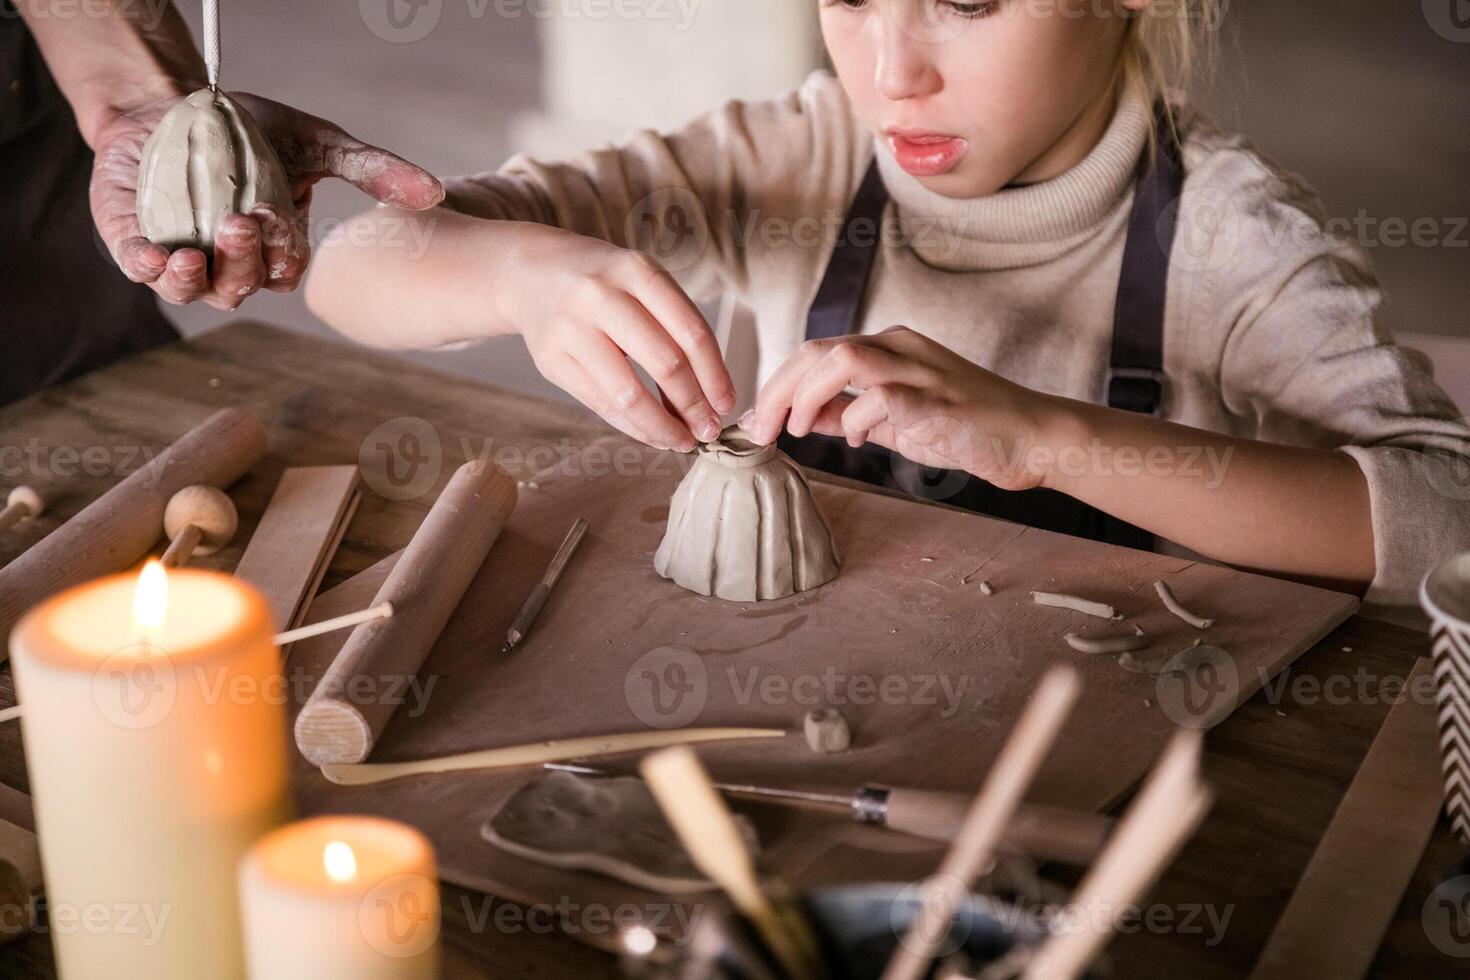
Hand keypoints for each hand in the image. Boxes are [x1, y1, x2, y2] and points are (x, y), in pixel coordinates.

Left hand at [90, 92, 443, 309]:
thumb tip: (435, 191)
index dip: (282, 257)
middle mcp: (231, 263)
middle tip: (239, 222)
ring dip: (195, 279)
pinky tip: (156, 257)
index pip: (284, 270)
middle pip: (242, 284)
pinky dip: (148, 268)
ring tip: (195, 254)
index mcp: (274, 250)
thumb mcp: (318, 144)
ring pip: (194, 290)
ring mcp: (182, 257)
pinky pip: (141, 270)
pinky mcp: (134, 243)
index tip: (280, 223)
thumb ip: (373, 169)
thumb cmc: (249, 130)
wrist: (173, 102)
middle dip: (242, 261)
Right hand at [502, 225, 735, 451]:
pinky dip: (633, 427)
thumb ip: (674, 327)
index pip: (691, 332)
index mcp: (637, 271)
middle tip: (709, 430)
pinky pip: (601, 405)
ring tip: (681, 441)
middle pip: (665, 364)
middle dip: (694, 406)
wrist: (532, 273)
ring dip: (663, 427)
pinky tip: (652, 434)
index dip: (715, 375)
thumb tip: (709, 398)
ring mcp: (571, 329)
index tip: (727, 404)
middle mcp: (602, 296)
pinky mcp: (550, 360)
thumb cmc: (605, 284)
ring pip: (629, 394)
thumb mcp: (642, 282)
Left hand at [741, 326, 1063, 491]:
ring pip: (843, 358)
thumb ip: (848, 414)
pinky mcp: (937, 399)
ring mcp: (920, 369)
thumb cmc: (965, 428)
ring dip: (807, 395)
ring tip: (797, 429)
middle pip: (819, 350)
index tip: (756, 421)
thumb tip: (802, 418)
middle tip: (759, 429)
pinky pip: (881, 397)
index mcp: (888, 347)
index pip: (816, 353)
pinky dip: (856, 419)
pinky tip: (856, 440)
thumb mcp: (894, 421)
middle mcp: (901, 348)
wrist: (1030, 438)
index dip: (777, 385)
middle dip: (778, 389)